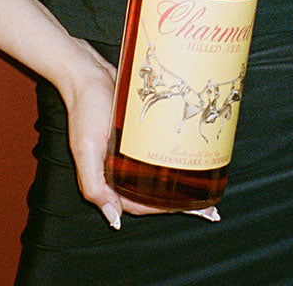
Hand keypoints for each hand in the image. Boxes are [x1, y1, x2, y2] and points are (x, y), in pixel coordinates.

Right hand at [59, 38, 220, 228]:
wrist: (87, 71)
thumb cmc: (84, 107)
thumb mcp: (85, 150)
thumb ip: (95, 187)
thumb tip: (113, 220)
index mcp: (107, 178)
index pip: (141, 204)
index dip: (167, 210)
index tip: (195, 210)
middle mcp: (118, 168)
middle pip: (152, 193)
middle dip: (179, 202)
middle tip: (209, 206)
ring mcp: (128, 150)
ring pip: (156, 174)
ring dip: (178, 182)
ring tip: (204, 185)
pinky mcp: (136, 133)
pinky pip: (155, 151)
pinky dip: (170, 156)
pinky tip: (187, 155)